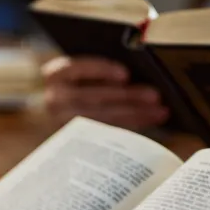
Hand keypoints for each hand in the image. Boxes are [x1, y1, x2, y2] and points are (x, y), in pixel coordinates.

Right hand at [43, 56, 169, 130]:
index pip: (74, 68)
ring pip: (102, 119)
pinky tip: (146, 122)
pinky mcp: (73, 141)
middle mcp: (53, 100)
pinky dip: (128, 128)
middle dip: (128, 97)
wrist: (49, 124)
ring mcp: (60, 123)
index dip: (100, 70)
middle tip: (154, 96)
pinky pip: (104, 135)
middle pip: (93, 97)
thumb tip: (135, 73)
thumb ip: (98, 72)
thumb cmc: (76, 90)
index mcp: (54, 75)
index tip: (125, 74)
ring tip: (159, 112)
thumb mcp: (80, 77)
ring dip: (134, 115)